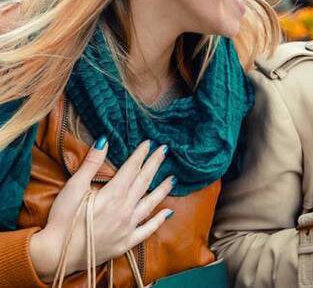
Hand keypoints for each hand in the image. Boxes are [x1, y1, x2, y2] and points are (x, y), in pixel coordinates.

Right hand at [30, 139, 174, 281]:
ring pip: (151, 203)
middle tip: (165, 150)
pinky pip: (148, 229)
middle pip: (144, 181)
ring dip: (162, 189)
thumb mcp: (73, 187)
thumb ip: (91, 163)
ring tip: (173, 179)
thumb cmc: (63, 219)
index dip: (140, 154)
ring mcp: (128, 226)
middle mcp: (125, 209)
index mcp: (113, 194)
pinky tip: (168, 213)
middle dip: (155, 164)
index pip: (132, 168)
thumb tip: (104, 140)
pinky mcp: (127, 242)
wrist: (57, 254)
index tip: (149, 142)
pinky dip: (159, 220)